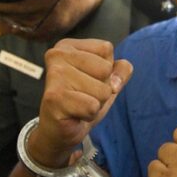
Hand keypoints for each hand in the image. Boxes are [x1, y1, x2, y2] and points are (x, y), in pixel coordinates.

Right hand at [28, 38, 132, 168]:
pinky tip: (74, 114)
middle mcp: (57, 54)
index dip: (105, 70)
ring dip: (96, 103)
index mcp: (67, 45)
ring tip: (78, 105)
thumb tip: (115, 83)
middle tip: (82, 96)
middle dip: (101, 88)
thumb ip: (122, 69)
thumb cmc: (83, 101)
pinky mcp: (54, 97)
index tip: (86, 80)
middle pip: (105, 69)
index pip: (106, 48)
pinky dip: (89, 115)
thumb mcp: (107, 80)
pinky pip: (93, 106)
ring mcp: (54, 75)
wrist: (59, 131)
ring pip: (103, 90)